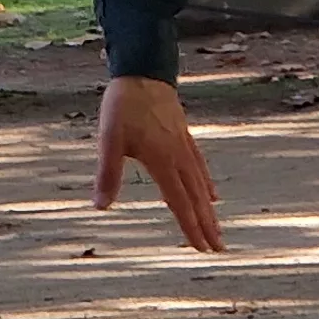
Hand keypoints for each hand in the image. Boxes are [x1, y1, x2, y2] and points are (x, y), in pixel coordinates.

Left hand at [93, 76, 223, 251]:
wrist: (143, 70)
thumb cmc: (124, 105)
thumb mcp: (109, 139)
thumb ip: (108, 173)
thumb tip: (100, 206)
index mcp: (162, 161)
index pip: (179, 202)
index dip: (190, 227)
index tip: (201, 248)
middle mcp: (178, 156)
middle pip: (196, 197)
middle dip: (206, 224)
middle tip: (218, 249)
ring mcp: (184, 145)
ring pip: (201, 184)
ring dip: (209, 209)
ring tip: (217, 229)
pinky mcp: (184, 135)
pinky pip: (200, 165)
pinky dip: (207, 183)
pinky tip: (212, 193)